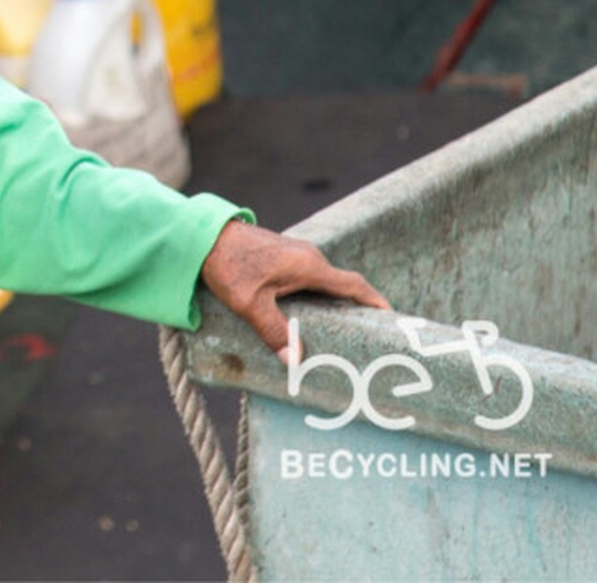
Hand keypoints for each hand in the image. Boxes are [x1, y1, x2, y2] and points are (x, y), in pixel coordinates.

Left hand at [199, 219, 388, 359]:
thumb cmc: (227, 265)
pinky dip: (317, 295)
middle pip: (343, 286)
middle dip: (357, 309)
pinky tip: (310, 314)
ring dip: (335, 302)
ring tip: (341, 331)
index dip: (375, 302)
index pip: (354, 286)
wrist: (203, 234)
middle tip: (368, 335)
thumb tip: (295, 362)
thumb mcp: (249, 304)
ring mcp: (296, 254)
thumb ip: (274, 331)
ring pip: (325, 282)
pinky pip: (310, 277)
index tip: (393, 318)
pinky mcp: (283, 256)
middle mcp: (309, 257)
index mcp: (309, 266)